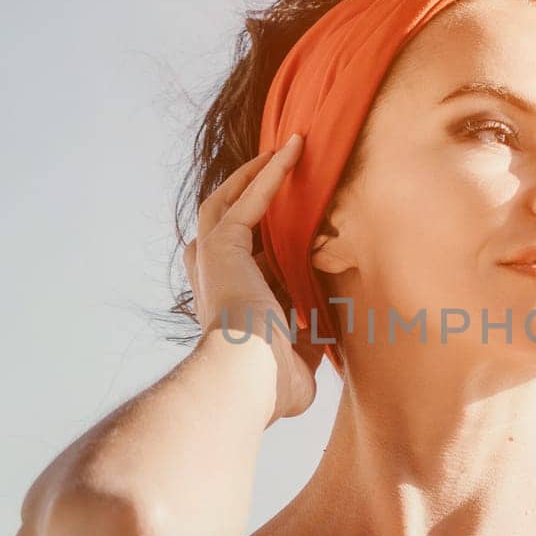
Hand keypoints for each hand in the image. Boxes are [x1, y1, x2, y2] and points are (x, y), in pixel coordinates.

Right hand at [182, 133, 324, 423]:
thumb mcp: (295, 363)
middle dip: (241, 192)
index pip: (226, 261)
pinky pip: (250, 199)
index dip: (242, 241)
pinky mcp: (224, 245)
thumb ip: (305, 346)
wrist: (247, 378)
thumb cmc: (270, 385)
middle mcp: (210, 278)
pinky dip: (270, 174)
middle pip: (218, 221)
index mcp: (223, 305)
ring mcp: (212, 259)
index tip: (272, 224)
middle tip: (270, 168)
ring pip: (225, 201)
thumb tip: (324, 340)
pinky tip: (293, 152)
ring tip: (283, 150)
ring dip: (253, 174)